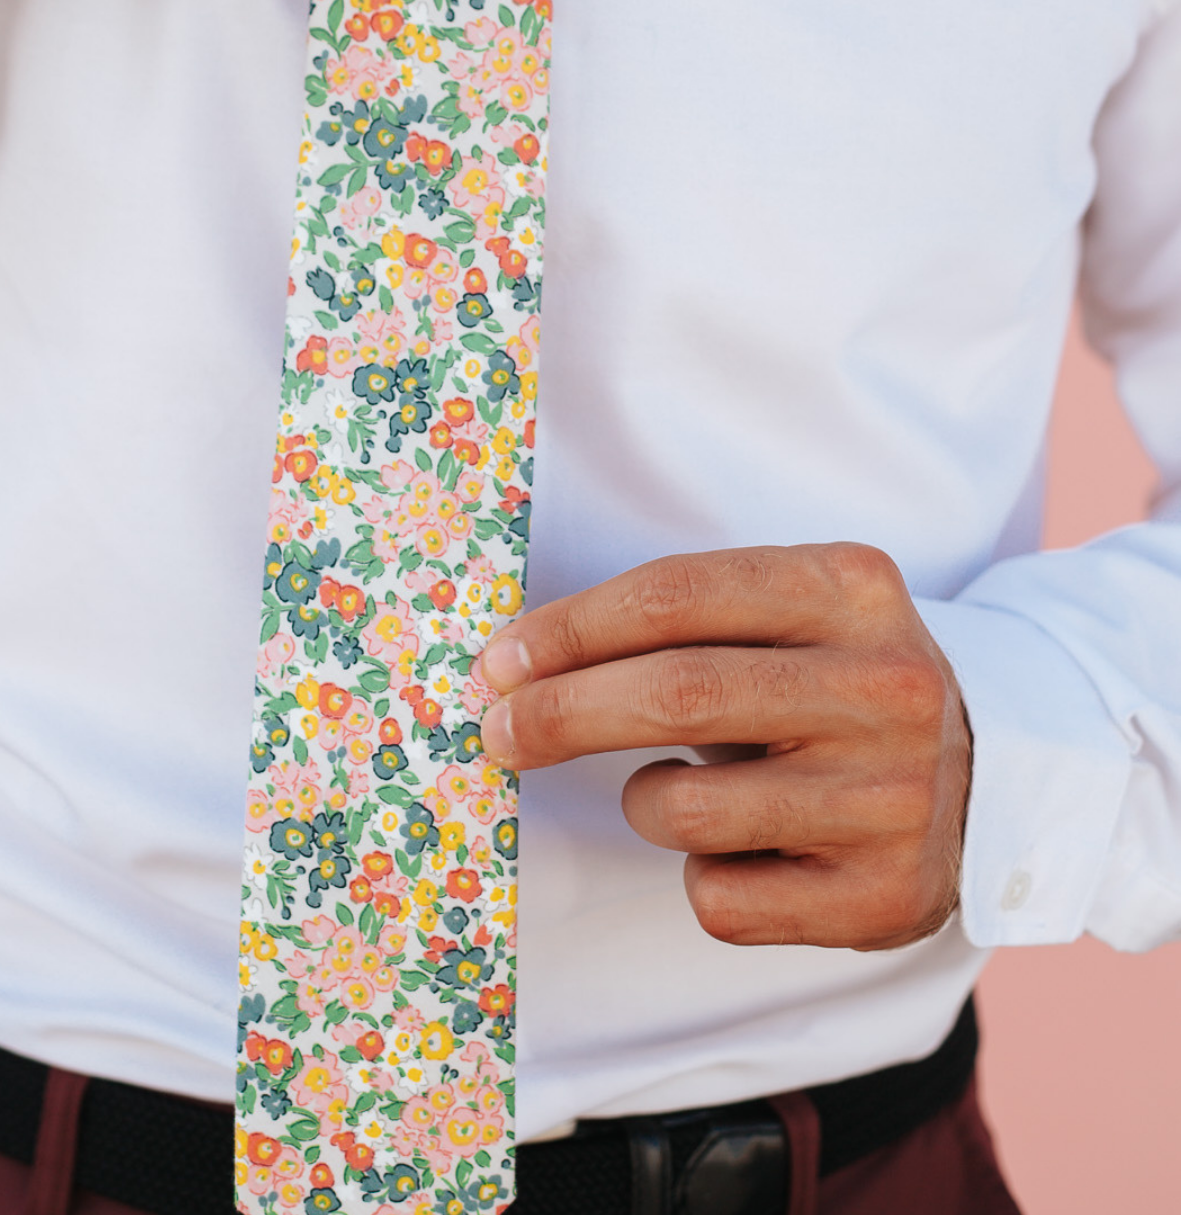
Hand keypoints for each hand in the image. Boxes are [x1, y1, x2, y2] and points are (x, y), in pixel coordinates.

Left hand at [479, 544, 971, 950]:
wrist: (991, 777)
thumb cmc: (834, 681)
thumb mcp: (790, 612)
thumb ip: (679, 622)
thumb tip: (514, 667)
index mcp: (852, 586)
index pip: (679, 596)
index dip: (570, 630)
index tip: (500, 662)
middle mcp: (886, 685)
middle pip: (678, 694)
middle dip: (558, 713)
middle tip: (495, 730)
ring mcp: (894, 797)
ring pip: (687, 808)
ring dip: (644, 801)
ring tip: (684, 789)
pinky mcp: (885, 896)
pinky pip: (722, 899)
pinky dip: (702, 876)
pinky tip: (750, 849)